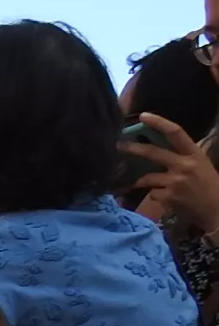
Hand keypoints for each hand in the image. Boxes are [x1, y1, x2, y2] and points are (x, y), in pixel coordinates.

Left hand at [129, 113, 218, 236]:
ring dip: (142, 181)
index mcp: (195, 154)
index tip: (143, 116)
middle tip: (116, 145)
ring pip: (147, 177)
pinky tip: (167, 198)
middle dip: (132, 149)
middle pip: (153, 153)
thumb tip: (159, 143)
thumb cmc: (208, 185)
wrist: (216, 209)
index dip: (159, 122)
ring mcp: (176, 181)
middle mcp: (185, 165)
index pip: (176, 132)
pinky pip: (152, 193)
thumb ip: (182, 155)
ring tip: (143, 184)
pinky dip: (155, 195)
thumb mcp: (200, 164)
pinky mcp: (168, 197)